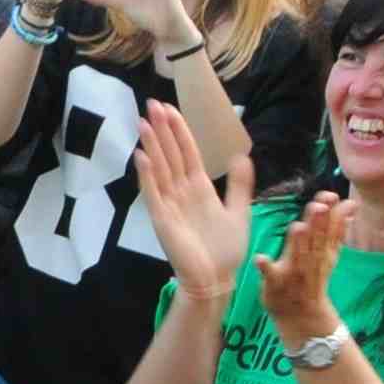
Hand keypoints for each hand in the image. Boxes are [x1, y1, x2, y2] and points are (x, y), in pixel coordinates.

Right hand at [132, 104, 253, 303]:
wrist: (217, 279)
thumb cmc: (226, 249)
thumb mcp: (239, 211)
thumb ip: (239, 185)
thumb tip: (242, 156)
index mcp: (199, 187)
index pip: (187, 152)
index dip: (179, 130)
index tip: (170, 109)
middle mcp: (181, 191)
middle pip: (169, 154)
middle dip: (161, 129)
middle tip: (151, 104)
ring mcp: (169, 203)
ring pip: (159, 168)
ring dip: (151, 145)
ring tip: (143, 122)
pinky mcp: (161, 219)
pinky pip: (152, 193)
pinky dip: (147, 175)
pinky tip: (142, 156)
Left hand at [254, 192, 345, 348]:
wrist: (302, 316)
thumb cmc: (313, 278)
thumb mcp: (329, 254)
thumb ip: (337, 228)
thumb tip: (350, 203)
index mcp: (323, 252)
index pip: (330, 230)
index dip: (332, 214)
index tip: (333, 196)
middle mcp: (311, 261)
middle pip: (316, 240)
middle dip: (317, 223)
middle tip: (318, 205)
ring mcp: (293, 272)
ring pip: (297, 255)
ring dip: (297, 242)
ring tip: (297, 226)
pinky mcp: (275, 284)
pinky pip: (270, 275)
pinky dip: (266, 266)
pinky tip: (260, 257)